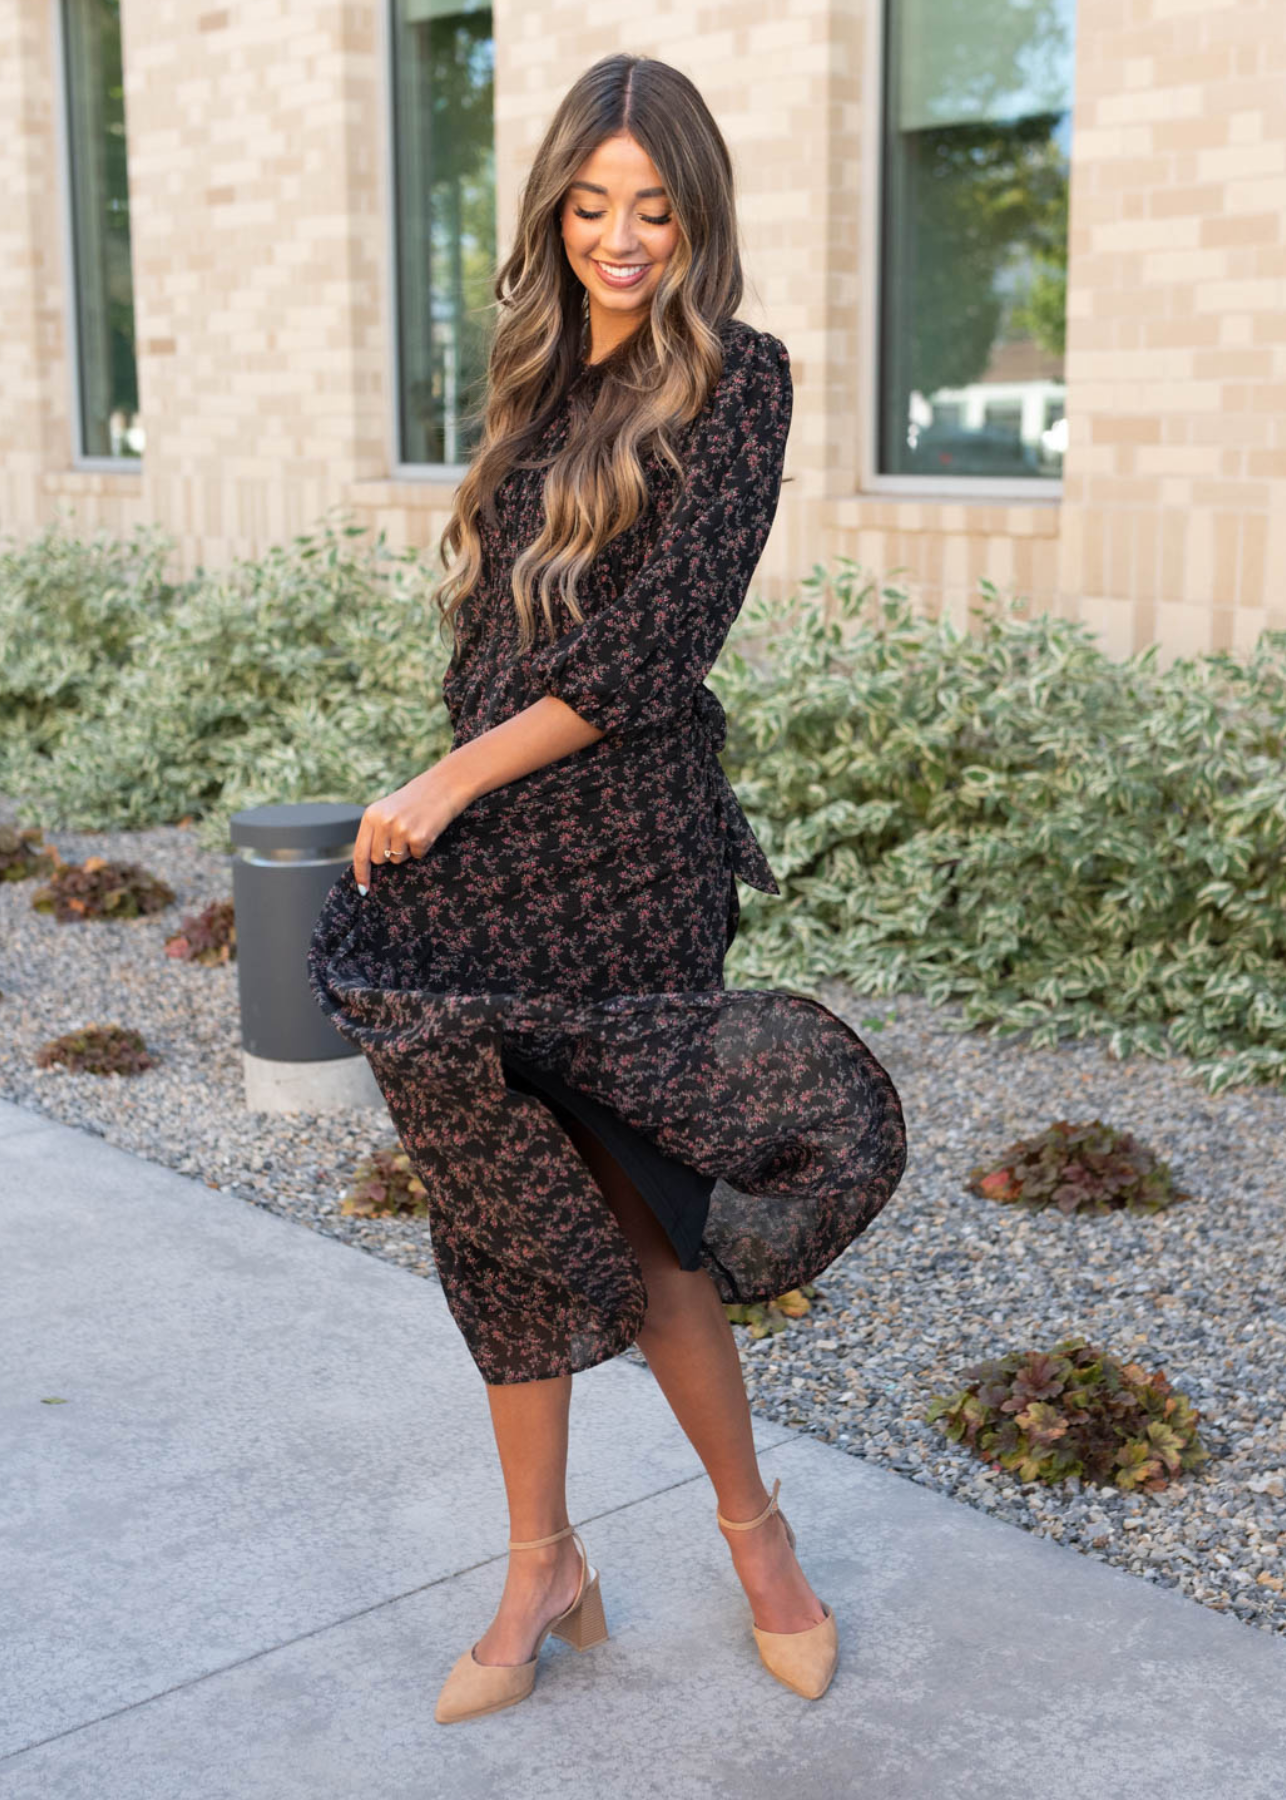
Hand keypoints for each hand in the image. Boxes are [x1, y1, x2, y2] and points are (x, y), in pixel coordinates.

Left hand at [352, 762, 469, 892]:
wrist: (445, 784)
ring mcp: (400, 830)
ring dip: (408, 850)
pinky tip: (427, 830)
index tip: (362, 889)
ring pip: (398, 860)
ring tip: (416, 828)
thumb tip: (370, 862)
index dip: (361, 873)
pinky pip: (417, 856)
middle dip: (390, 854)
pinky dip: (423, 848)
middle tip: (403, 835)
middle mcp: (382, 823)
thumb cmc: (417, 799)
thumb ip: (376, 831)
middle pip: (379, 859)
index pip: (360, 851)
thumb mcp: (388, 809)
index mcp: (371, 815)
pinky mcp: (419, 837)